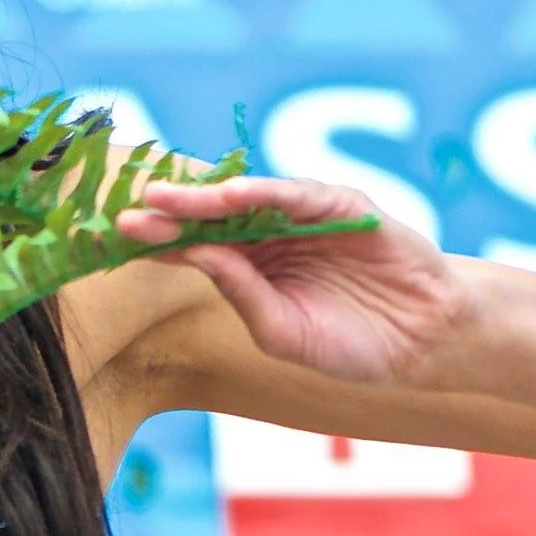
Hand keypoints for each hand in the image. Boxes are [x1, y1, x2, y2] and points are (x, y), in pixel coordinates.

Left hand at [114, 177, 475, 383]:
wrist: (424, 342)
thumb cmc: (351, 343)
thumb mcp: (284, 332)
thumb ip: (242, 294)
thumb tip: (196, 256)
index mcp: (249, 268)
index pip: (192, 249)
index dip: (155, 243)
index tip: (111, 241)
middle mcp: (269, 235)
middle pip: (209, 218)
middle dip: (168, 213)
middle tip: (127, 210)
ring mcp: (303, 217)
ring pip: (246, 200)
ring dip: (204, 197)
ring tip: (167, 199)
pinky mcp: (341, 205)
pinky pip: (297, 194)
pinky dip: (266, 191)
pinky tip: (233, 193)